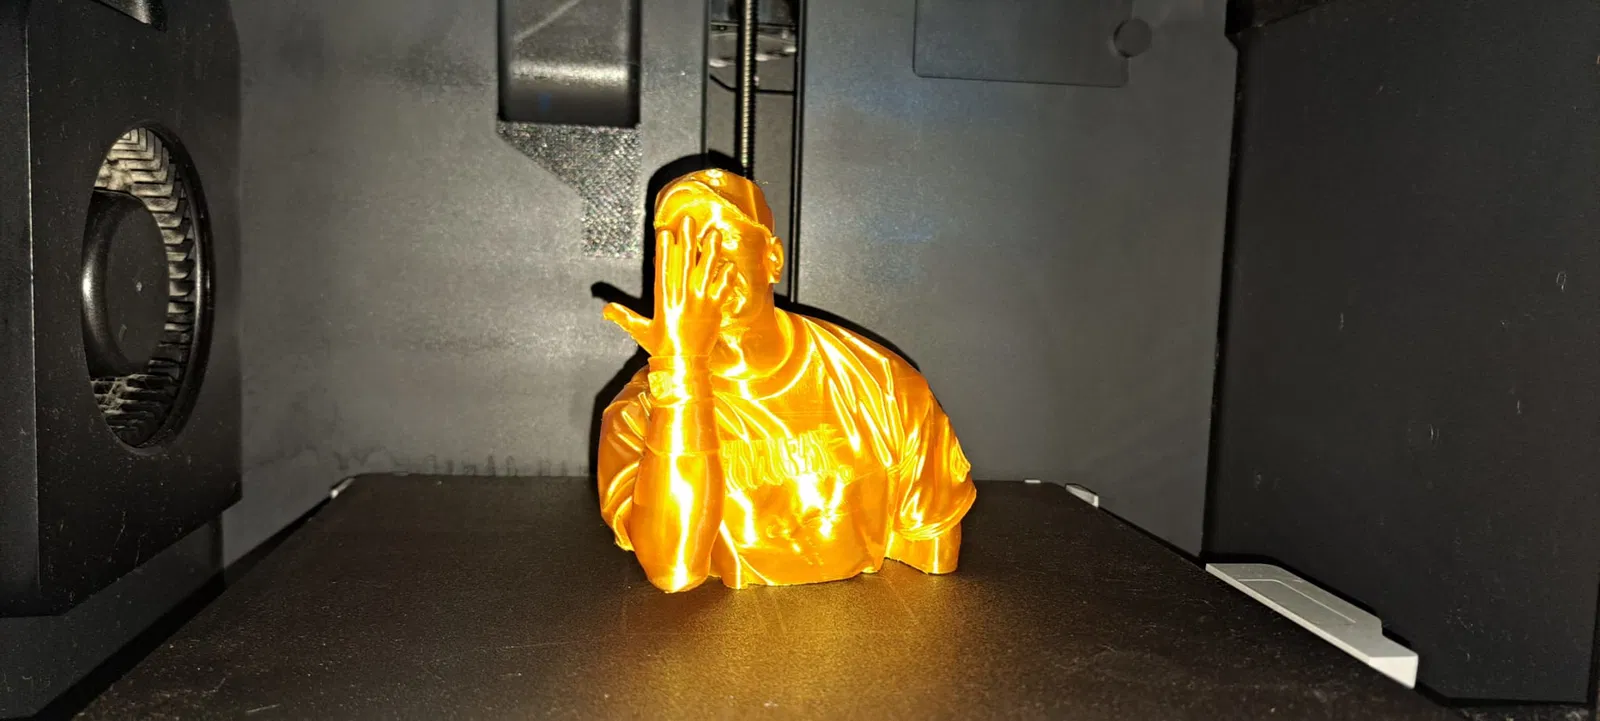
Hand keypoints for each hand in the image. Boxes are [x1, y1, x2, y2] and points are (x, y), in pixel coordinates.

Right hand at [604, 215, 734, 357]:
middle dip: (687, 240)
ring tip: (713, 233)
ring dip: (710, 250)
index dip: (664, 250)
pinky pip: (724, 288)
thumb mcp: (639, 330)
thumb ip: (623, 316)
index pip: (663, 269)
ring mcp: (701, 302)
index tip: (665, 232)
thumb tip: (604, 309)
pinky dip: (727, 275)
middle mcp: (683, 297)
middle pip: (686, 263)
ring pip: (707, 270)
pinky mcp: (716, 309)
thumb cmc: (661, 347)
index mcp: (664, 299)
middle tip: (689, 220)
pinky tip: (729, 263)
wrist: (684, 365)